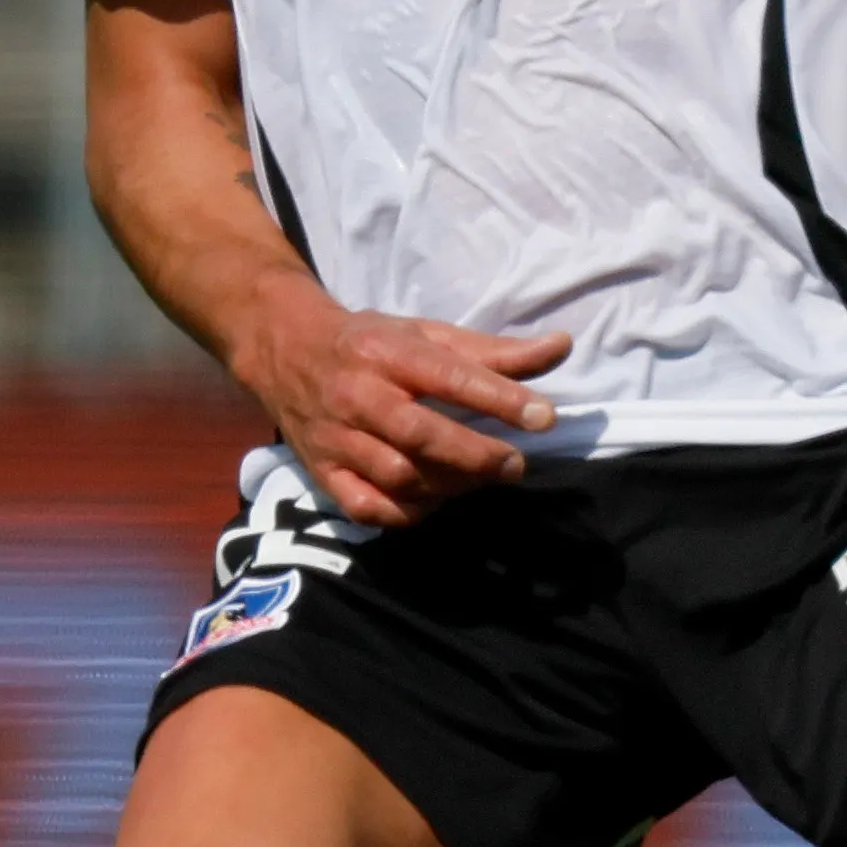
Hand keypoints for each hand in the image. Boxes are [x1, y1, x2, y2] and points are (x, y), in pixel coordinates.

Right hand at [232, 290, 568, 528]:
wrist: (285, 351)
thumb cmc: (371, 343)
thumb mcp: (426, 334)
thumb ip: (494, 351)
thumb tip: (561, 348)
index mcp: (387, 352)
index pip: (449, 376)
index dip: (500, 398)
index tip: (543, 417)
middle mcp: (358, 395)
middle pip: (421, 434)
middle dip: (476, 455)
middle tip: (515, 465)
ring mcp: (336, 438)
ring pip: (397, 476)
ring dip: (447, 485)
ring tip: (478, 480)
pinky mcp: (322, 472)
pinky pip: (368, 507)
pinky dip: (406, 512)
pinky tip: (433, 500)